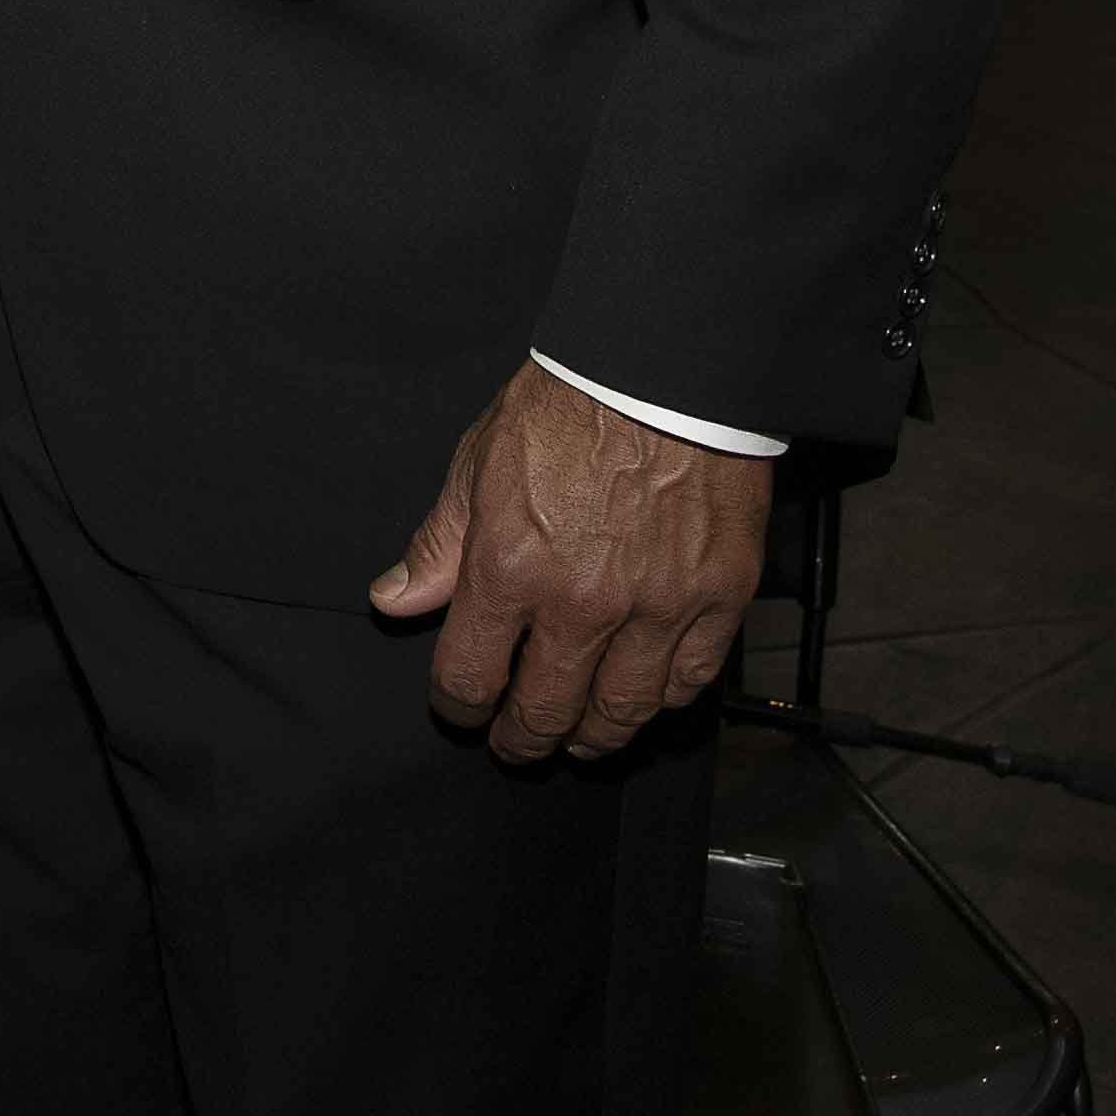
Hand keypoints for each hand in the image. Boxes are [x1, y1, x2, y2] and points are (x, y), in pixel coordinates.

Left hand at [368, 359, 773, 763]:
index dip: (459, 705)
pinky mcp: (720, 599)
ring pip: (623, 712)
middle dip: (522, 739)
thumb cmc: (567, 407)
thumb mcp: (477, 464)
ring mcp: (658, 607)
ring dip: (594, 737)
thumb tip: (395, 601)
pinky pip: (689, 681)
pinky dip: (662, 702)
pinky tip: (643, 700)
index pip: (471, 675)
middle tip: (515, 744)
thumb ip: (439, 546)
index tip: (460, 709)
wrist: (664, 371)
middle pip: (547, 710)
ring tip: (578, 738)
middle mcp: (583, 603)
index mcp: (511, 569)